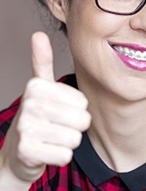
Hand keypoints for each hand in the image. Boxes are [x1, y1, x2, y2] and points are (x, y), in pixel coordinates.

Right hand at [0, 32, 90, 189]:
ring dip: (67, 141)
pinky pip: (66, 155)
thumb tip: (38, 34)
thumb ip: (42, 61)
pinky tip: (47, 151)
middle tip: (56, 126)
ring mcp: (26, 128)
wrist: (18, 152)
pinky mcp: (27, 152)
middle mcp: (30, 104)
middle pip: (82, 120)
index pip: (83, 102)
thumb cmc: (38, 116)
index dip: (76, 109)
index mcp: (37, 86)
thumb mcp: (40, 87)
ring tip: (51, 137)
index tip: (58, 110)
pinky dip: (60, 156)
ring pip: (75, 139)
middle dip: (74, 127)